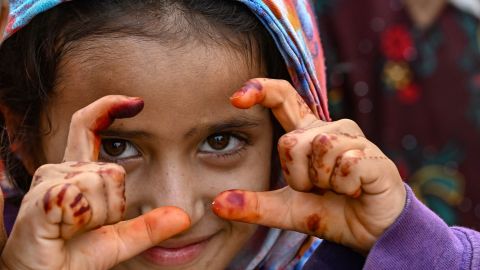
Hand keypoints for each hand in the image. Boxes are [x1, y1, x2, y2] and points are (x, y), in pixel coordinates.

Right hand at [1, 96, 190, 269]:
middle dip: (113, 206)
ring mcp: (46, 183)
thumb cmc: (73, 257)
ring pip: (101, 181)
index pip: (87, 127)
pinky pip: (81, 198)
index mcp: (75, 173)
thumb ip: (147, 226)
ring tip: (75, 230)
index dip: (108, 108)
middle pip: (112, 169)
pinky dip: (84, 221)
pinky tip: (64, 230)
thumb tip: (184, 217)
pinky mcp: (40, 199)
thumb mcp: (118, 241)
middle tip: (88, 227)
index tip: (137, 102)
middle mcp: (58, 170)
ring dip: (99, 215)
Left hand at [212, 79, 405, 252]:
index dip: (261, 90)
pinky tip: (355, 190)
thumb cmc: (330, 212)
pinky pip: (345, 165)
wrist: (371, 231)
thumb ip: (256, 205)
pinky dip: (344, 187)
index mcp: (307, 134)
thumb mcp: (287, 210)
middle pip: (291, 141)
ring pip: (319, 149)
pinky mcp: (373, 155)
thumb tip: (217, 204)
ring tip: (337, 189)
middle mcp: (329, 129)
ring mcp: (354, 139)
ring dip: (322, 181)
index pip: (283, 97)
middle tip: (317, 189)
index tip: (236, 98)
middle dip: (297, 176)